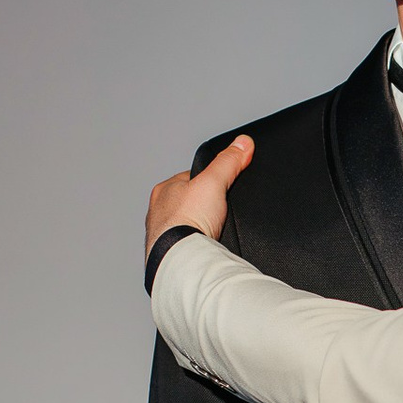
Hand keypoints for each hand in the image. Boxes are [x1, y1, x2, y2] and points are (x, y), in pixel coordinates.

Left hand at [147, 136, 254, 259]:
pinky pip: (188, 246)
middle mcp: (159, 212)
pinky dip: (197, 246)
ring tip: (215, 232)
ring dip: (200, 229)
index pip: (190, 178)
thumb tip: (243, 143)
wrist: (182, 258)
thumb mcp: (214, 182)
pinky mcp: (170, 254)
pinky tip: (207, 248)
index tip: (222, 186)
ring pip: (187, 226)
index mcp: (164, 190)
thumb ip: (228, 162)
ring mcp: (162, 234)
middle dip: (204, 208)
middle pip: (189, 203)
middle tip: (220, 213)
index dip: (209, 181)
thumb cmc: (187, 221)